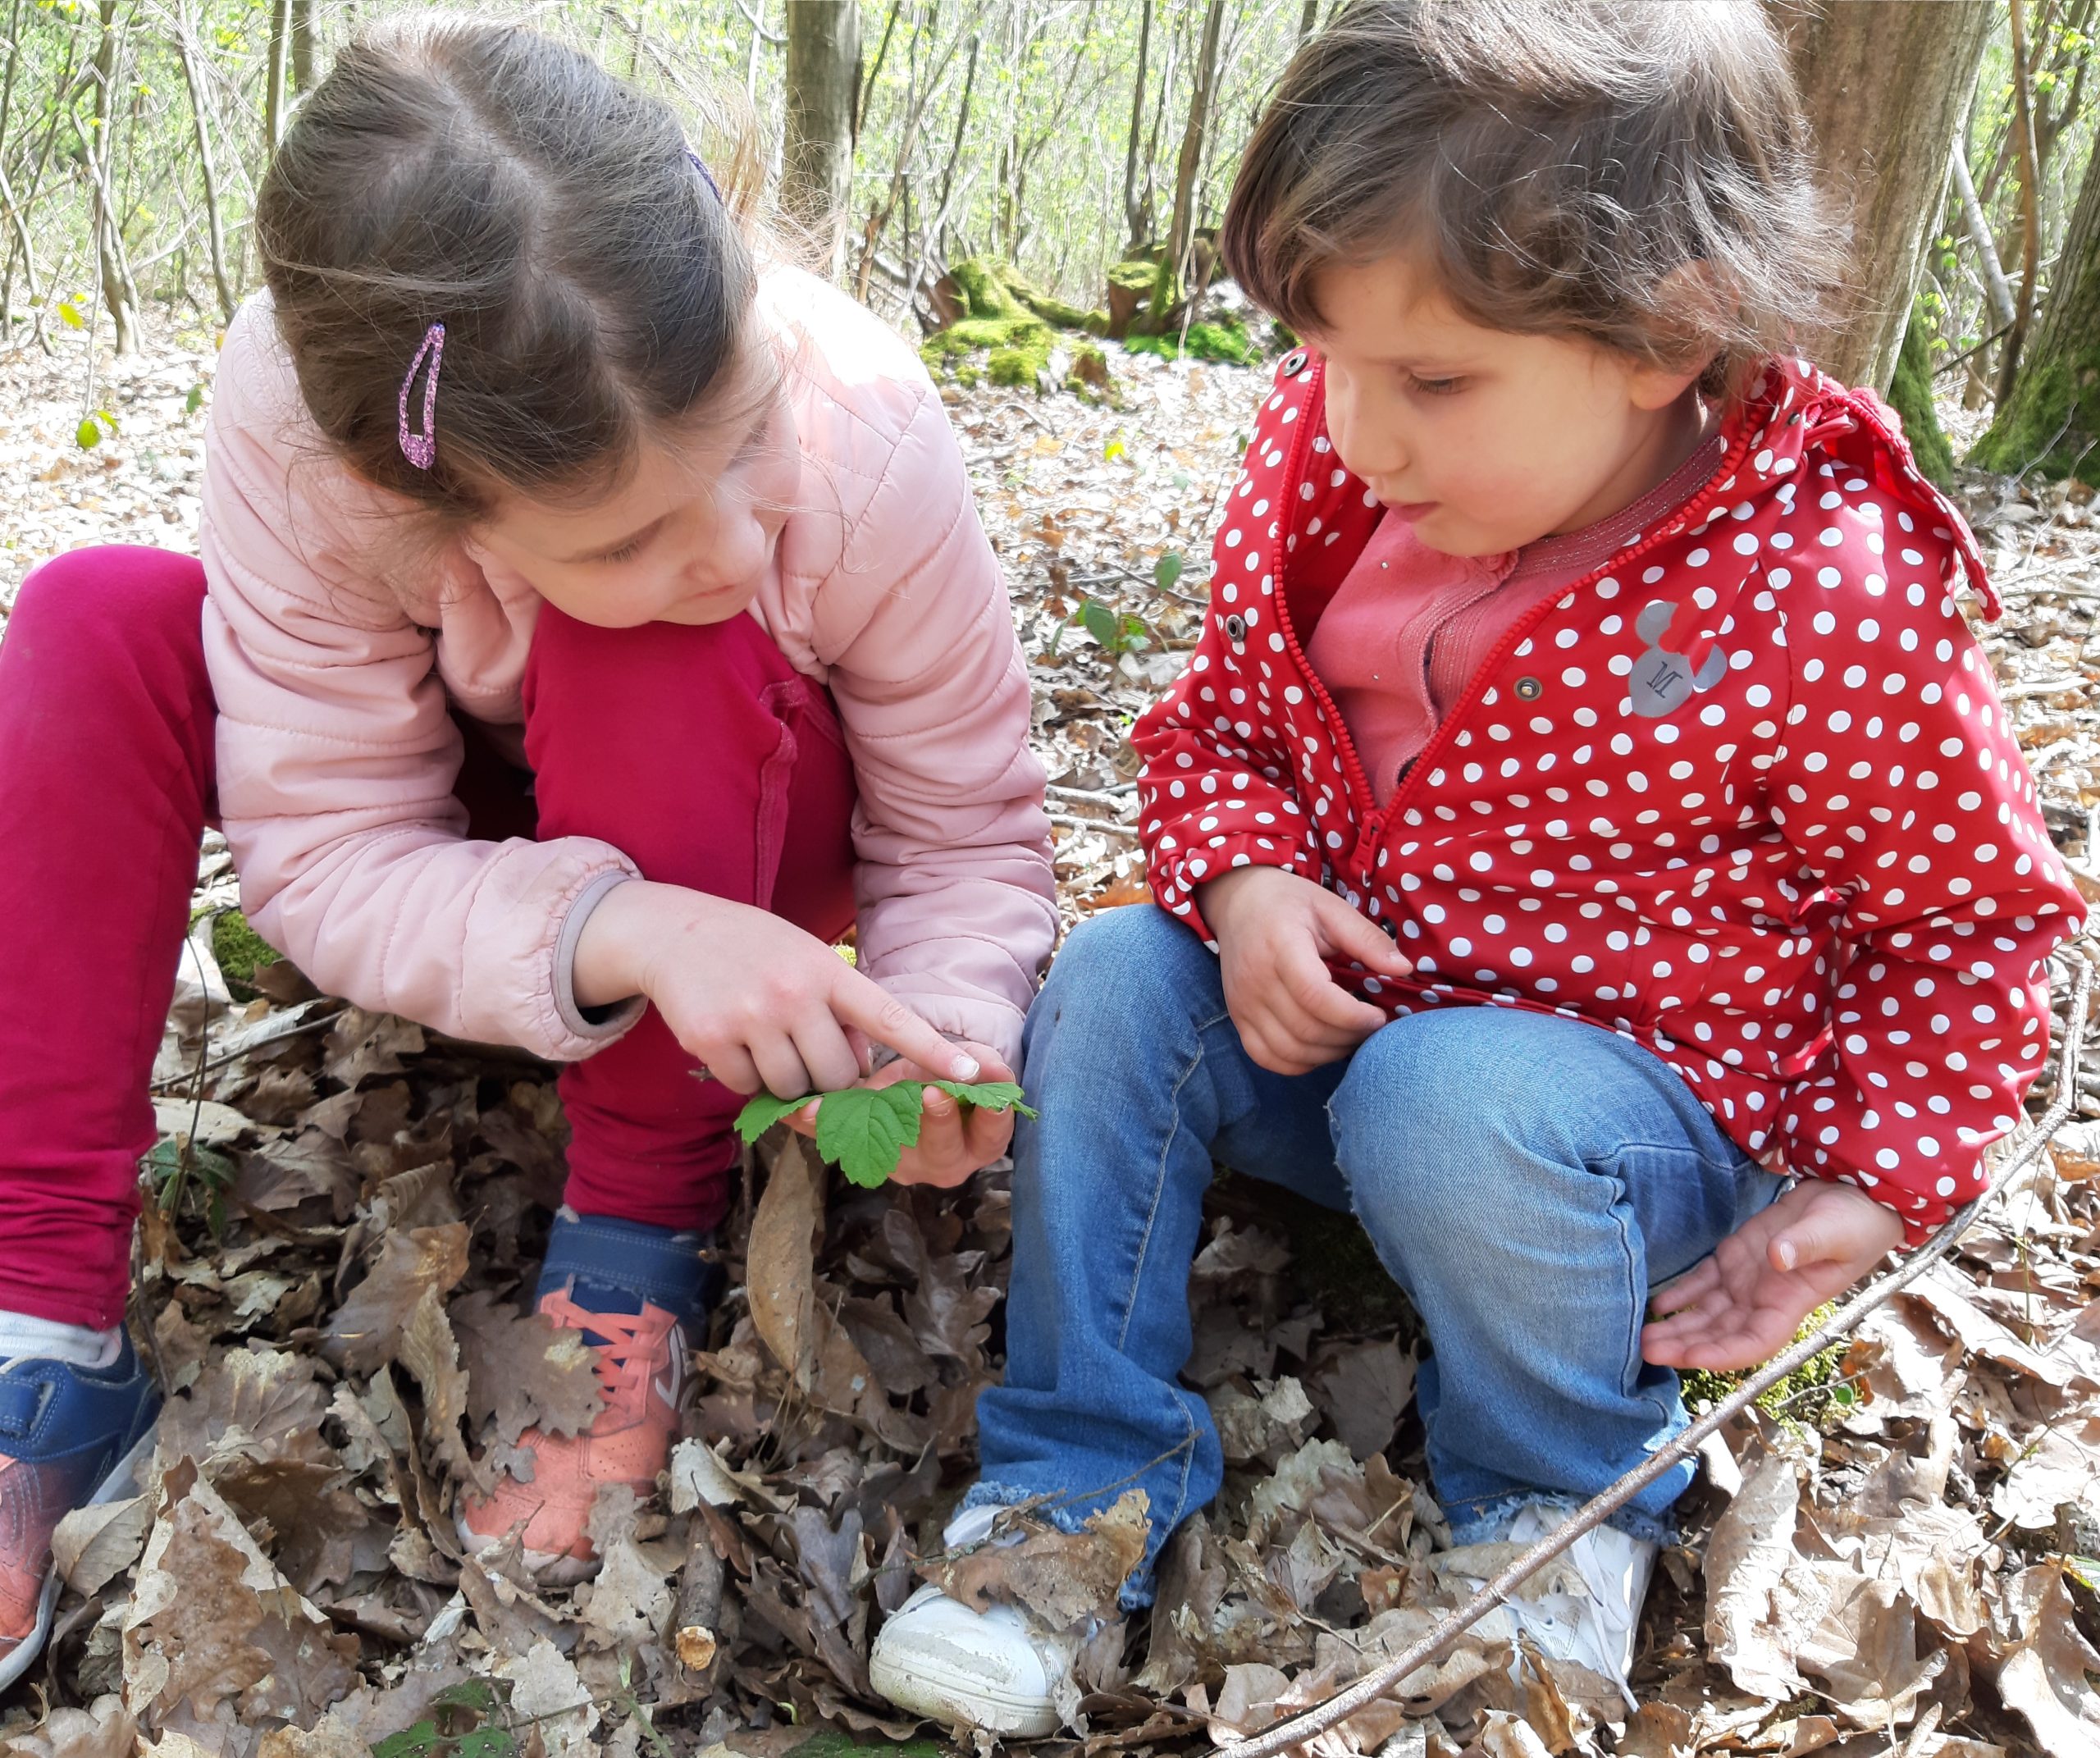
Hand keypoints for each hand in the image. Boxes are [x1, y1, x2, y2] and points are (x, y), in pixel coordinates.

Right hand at [570, 880, 979, 1098]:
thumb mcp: (808, 960)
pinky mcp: (710, 1040)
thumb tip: (864, 1070)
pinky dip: (746, 1079)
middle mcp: (793, 992)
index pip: (891, 1017)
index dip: (932, 1050)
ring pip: (794, 1089)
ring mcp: (750, 1016)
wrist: (674, 931)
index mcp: (828, 971)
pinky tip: (734, 1042)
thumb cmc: (756, 951)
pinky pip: (748, 1090)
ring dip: (787, 1081)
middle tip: (806, 1050)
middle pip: (838, 1075)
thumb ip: (842, 1009)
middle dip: (830, 1078)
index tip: (971, 1075)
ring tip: (767, 1041)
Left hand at [783, 1041, 1017, 1189]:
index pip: (990, 1137)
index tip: (990, 1096)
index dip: (991, 1118)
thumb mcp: (961, 1064)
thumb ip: (978, 1063)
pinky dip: (813, 1126)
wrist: (908, 1087)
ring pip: (882, 1156)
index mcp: (974, 1143)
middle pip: (941, 1154)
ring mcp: (896, 1164)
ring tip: (846, 1108)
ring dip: (859, 1131)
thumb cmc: (943, 1076)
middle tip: (931, 1093)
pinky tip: (794, 1109)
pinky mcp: (857, 1153)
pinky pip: (834, 1143)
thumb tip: (994, 1068)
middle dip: (938, 1123)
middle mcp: (938, 1163)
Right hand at [1197, 865, 1412, 1075]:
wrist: (1239, 904)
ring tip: (1350, 1037)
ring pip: (1288, 1051)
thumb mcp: (1332, 909)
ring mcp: (1242, 1003)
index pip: (1315, 996)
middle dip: (1348, 1037)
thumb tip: (1404, 969)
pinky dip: (1299, 1063)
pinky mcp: (1238, 1018)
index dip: (1353, 1016)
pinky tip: (1321, 1047)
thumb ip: (1367, 939)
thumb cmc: (1290, 903)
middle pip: (1305, 1030)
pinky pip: (1267, 1057)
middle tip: (1371, 1027)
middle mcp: (1255, 980)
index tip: (1378, 1016)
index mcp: (1280, 945)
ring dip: (1328, 1054)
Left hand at [1641, 1179, 1905, 1371]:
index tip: (1692, 1357)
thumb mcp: (1834, 1231)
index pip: (1755, 1341)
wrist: (1851, 1197)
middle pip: (1720, 1333)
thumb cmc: (1854, 1220)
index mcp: (1791, 1302)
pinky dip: (1680, 1294)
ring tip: (1641, 1337)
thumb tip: (1777, 1258)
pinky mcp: (1736, 1257)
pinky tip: (1657, 1305)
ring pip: (1707, 1312)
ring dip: (1677, 1326)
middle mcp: (1764, 1299)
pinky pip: (1703, 1282)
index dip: (1724, 1353)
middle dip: (1685, 1345)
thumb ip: (1804, 1244)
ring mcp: (1748, 1281)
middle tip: (1646, 1351)